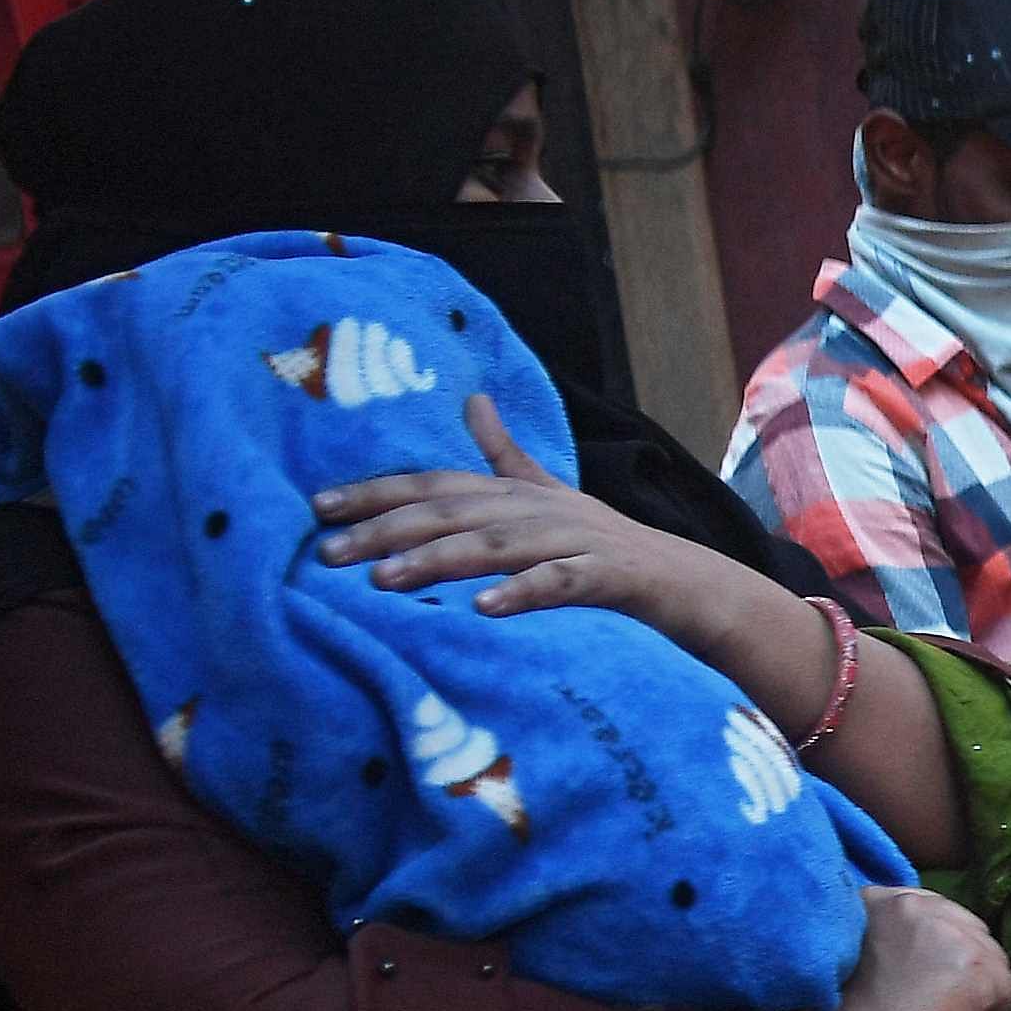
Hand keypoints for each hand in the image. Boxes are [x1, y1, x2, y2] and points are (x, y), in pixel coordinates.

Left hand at [316, 395, 755, 642]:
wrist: (693, 586)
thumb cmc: (611, 549)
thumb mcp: (553, 495)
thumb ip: (505, 455)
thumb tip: (474, 400)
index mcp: (517, 492)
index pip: (434, 487)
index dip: (374, 494)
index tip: (318, 510)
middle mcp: (538, 509)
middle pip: (452, 514)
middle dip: (386, 531)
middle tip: (330, 555)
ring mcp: (575, 541)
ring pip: (494, 547)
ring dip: (438, 561)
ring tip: (386, 581)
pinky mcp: (610, 578)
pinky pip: (561, 583)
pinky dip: (523, 593)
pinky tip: (484, 609)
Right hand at [829, 884, 1010, 1010]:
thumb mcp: (859, 951)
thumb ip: (894, 934)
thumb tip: (934, 950)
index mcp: (880, 899)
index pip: (934, 909)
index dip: (936, 945)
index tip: (921, 975)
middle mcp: (916, 905)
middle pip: (971, 928)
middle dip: (962, 961)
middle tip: (932, 999)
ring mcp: (951, 933)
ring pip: (993, 958)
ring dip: (977, 988)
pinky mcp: (977, 966)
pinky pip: (1007, 992)